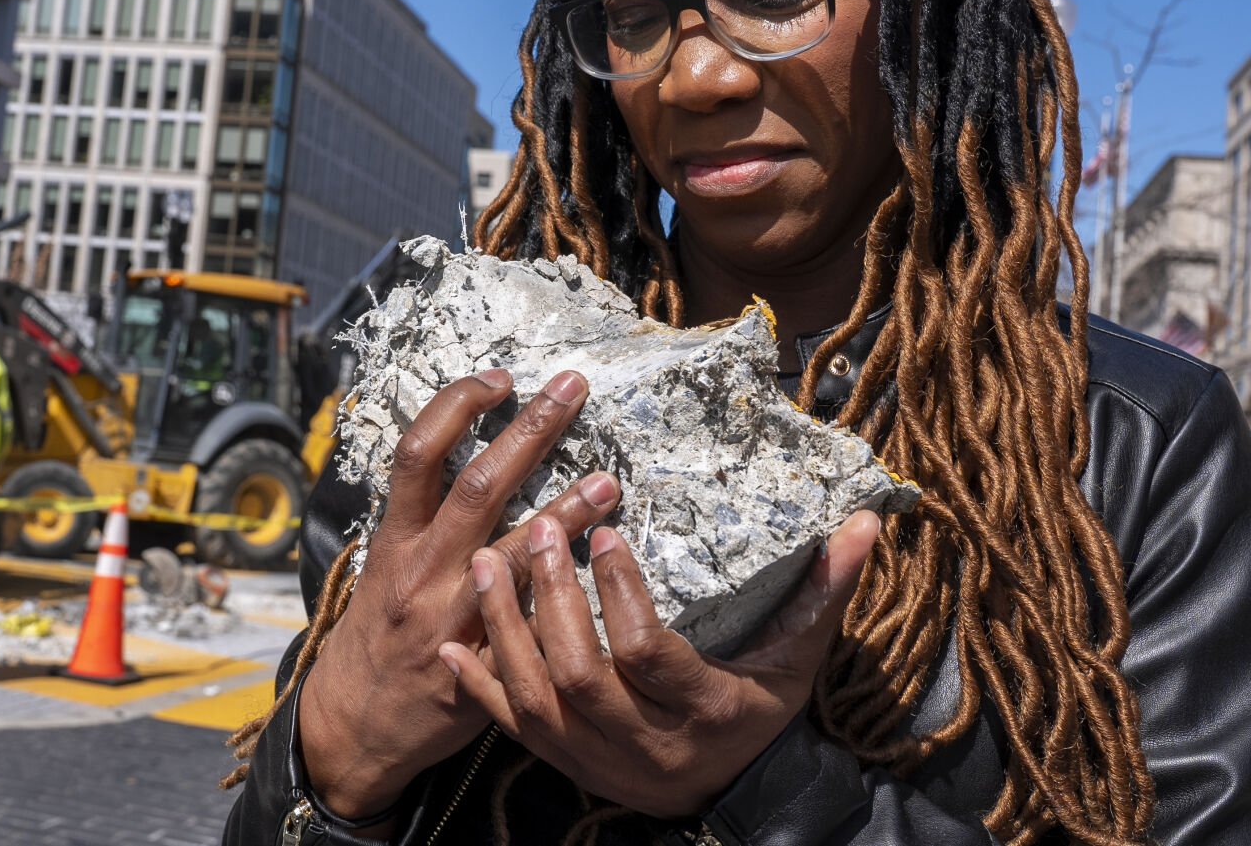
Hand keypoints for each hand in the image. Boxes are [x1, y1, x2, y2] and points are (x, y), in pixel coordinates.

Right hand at [297, 368, 622, 820]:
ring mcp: (455, 619)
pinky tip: (607, 579)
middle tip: (572, 387)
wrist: (353, 726)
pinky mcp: (486, 666)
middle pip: (478, 484)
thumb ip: (423, 523)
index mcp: (395, 539)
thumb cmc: (375, 634)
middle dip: (529, 429)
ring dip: (567, 513)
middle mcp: (423, 570)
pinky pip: (534, 628)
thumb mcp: (382, 568)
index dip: (456, 405)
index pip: (418, 453)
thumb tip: (471, 460)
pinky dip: (569, 601)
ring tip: (608, 483)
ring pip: (518, 557)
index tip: (498, 378)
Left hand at [439, 508, 879, 818]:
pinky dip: (477, 686)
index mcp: (702, 710)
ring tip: (488, 560)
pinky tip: (450, 643)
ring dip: (504, 629)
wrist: (728, 794)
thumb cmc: (760, 710)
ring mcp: (594, 758)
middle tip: (536, 531)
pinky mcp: (561, 762)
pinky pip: (509, 729)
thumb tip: (867, 523)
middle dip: (551, 600)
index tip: (604, 534)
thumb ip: (824, 591)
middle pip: (578, 674)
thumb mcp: (797, 657)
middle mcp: (643, 743)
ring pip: (533, 700)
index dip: (621, 597)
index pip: (647, 654)